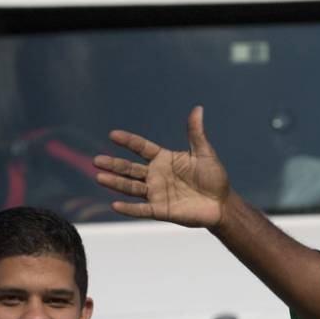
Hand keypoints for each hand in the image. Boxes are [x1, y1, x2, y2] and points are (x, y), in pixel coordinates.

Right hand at [95, 106, 231, 227]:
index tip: (113, 134)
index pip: (141, 148)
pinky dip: (129, 208)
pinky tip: (115, 205)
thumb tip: (198, 108)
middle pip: (130, 169)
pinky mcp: (161, 210)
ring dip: (115, 183)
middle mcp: (156, 175)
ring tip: (99, 176)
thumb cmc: (214, 177)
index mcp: (164, 159)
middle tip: (96, 160)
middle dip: (114, 164)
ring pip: (131, 187)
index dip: (128, 141)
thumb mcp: (204, 152)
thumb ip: (196, 133)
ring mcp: (157, 193)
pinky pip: (142, 209)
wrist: (222, 203)